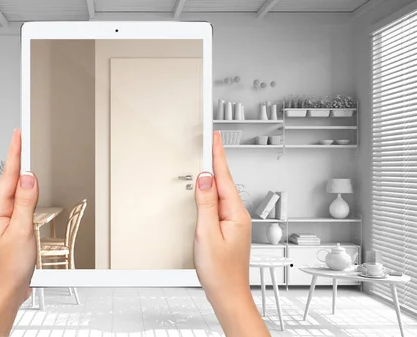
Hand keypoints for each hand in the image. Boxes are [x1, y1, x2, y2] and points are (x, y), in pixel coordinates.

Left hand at [0, 129, 38, 336]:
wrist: (5, 291)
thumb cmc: (9, 268)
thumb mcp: (21, 231)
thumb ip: (24, 202)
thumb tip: (28, 177)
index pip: (7, 175)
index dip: (14, 153)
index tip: (18, 134)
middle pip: (9, 180)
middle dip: (17, 159)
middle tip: (25, 140)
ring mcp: (3, 222)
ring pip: (15, 192)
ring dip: (21, 176)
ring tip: (28, 160)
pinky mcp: (10, 230)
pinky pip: (18, 205)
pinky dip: (25, 194)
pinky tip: (30, 193)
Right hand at [193, 131, 268, 335]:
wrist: (228, 294)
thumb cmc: (220, 271)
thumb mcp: (207, 234)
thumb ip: (205, 204)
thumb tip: (204, 179)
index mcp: (235, 214)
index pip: (224, 177)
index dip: (218, 155)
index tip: (214, 138)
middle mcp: (238, 216)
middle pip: (224, 182)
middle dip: (215, 161)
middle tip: (208, 142)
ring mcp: (234, 223)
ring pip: (221, 193)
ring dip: (212, 177)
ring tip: (205, 160)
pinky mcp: (228, 229)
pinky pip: (219, 204)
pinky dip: (211, 193)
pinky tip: (206, 191)